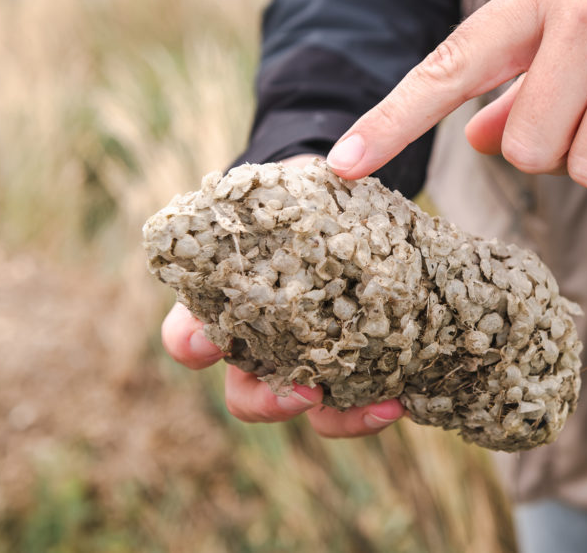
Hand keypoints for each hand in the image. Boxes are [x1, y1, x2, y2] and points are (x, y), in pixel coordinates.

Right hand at [159, 155, 404, 436]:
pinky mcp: (345, 368)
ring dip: (335, 416)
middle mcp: (257, 346)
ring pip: (302, 408)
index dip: (192, 345)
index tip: (209, 345)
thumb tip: (341, 169)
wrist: (338, 214)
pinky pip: (350, 402)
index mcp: (227, 306)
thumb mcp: (294, 189)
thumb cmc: (301, 203)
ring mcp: (301, 363)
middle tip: (303, 393)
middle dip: (268, 403)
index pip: (186, 337)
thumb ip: (299, 187)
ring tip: (377, 407)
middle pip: (243, 395)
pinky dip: (370, 407)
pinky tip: (399, 398)